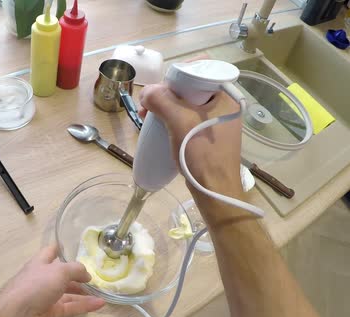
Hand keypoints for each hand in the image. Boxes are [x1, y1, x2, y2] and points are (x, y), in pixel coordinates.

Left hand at [0, 245, 105, 316]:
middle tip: (95, 275)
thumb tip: (86, 274)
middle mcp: (42, 279)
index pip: (50, 252)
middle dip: (77, 275)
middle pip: (62, 275)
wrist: (18, 313)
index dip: (61, 248)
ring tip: (101, 291)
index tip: (74, 247)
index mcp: (40, 263)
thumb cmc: (36, 284)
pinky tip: (99, 304)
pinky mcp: (50, 313)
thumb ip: (76, 269)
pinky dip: (84, 306)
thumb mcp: (59, 270)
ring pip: (68, 293)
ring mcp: (46, 297)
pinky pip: (70, 307)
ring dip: (84, 292)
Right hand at [138, 84, 245, 221]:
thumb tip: (146, 92)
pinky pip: (187, 119)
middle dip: (164, 95)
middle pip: (188, 88)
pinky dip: (171, 120)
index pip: (198, 70)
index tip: (158, 91)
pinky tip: (159, 128)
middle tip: (147, 108)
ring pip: (185, 104)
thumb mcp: (179, 122)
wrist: (215, 191)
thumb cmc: (202, 153)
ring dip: (164, 108)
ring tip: (147, 119)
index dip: (174, 76)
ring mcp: (216, 121)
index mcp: (224, 95)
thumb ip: (162, 100)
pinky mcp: (209, 135)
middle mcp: (223, 104)